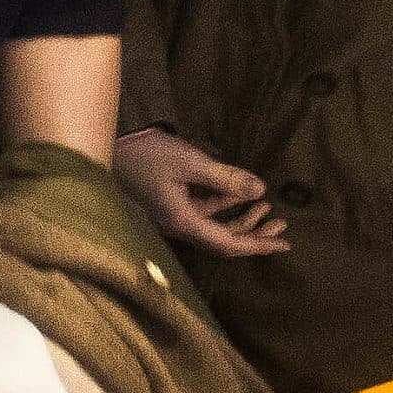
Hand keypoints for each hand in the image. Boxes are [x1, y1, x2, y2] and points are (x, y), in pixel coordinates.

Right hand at [115, 129, 287, 257]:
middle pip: (224, 241)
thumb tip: (261, 191)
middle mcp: (179, 226)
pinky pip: (206, 214)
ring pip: (216, 228)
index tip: (283, 244)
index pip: (227, 243)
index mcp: (182, 221)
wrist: (110, 147)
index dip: (257, 245)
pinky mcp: (173, 206)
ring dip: (243, 221)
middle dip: (255, 235)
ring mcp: (175, 217)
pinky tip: (243, 197)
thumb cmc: (146, 154)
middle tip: (283, 226)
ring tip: (269, 209)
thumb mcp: (189, 162)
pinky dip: (227, 208)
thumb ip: (226, 178)